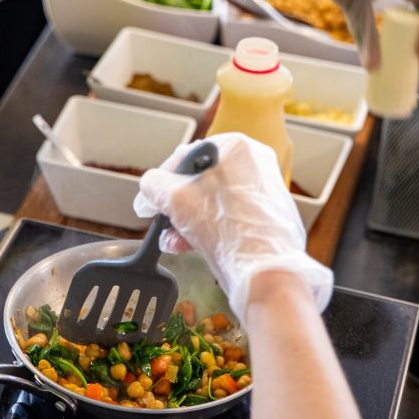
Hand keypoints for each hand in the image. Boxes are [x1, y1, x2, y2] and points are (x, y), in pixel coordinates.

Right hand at [133, 133, 332, 321]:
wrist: (266, 271)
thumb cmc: (227, 228)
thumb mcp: (174, 199)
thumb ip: (153, 185)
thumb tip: (149, 189)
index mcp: (236, 146)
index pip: (186, 157)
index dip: (163, 182)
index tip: (152, 201)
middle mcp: (256, 163)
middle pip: (200, 182)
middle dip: (176, 207)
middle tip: (164, 224)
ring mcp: (265, 191)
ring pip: (213, 202)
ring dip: (188, 221)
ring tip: (175, 241)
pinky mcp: (269, 217)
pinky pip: (231, 217)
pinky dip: (210, 229)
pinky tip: (193, 246)